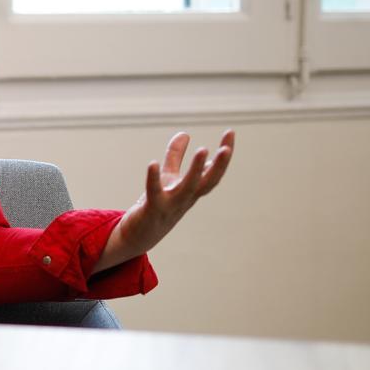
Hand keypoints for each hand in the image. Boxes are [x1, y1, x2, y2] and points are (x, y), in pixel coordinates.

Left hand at [93, 129, 234, 273]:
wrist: (139, 236)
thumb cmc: (158, 204)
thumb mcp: (168, 177)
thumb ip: (176, 157)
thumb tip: (185, 133)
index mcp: (193, 190)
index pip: (213, 171)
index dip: (223, 154)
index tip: (230, 132)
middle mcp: (186, 198)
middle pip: (207, 182)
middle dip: (219, 166)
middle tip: (226, 147)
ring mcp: (171, 205)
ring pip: (188, 188)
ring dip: (196, 170)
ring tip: (203, 150)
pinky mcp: (152, 209)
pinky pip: (154, 193)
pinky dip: (153, 179)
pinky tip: (152, 163)